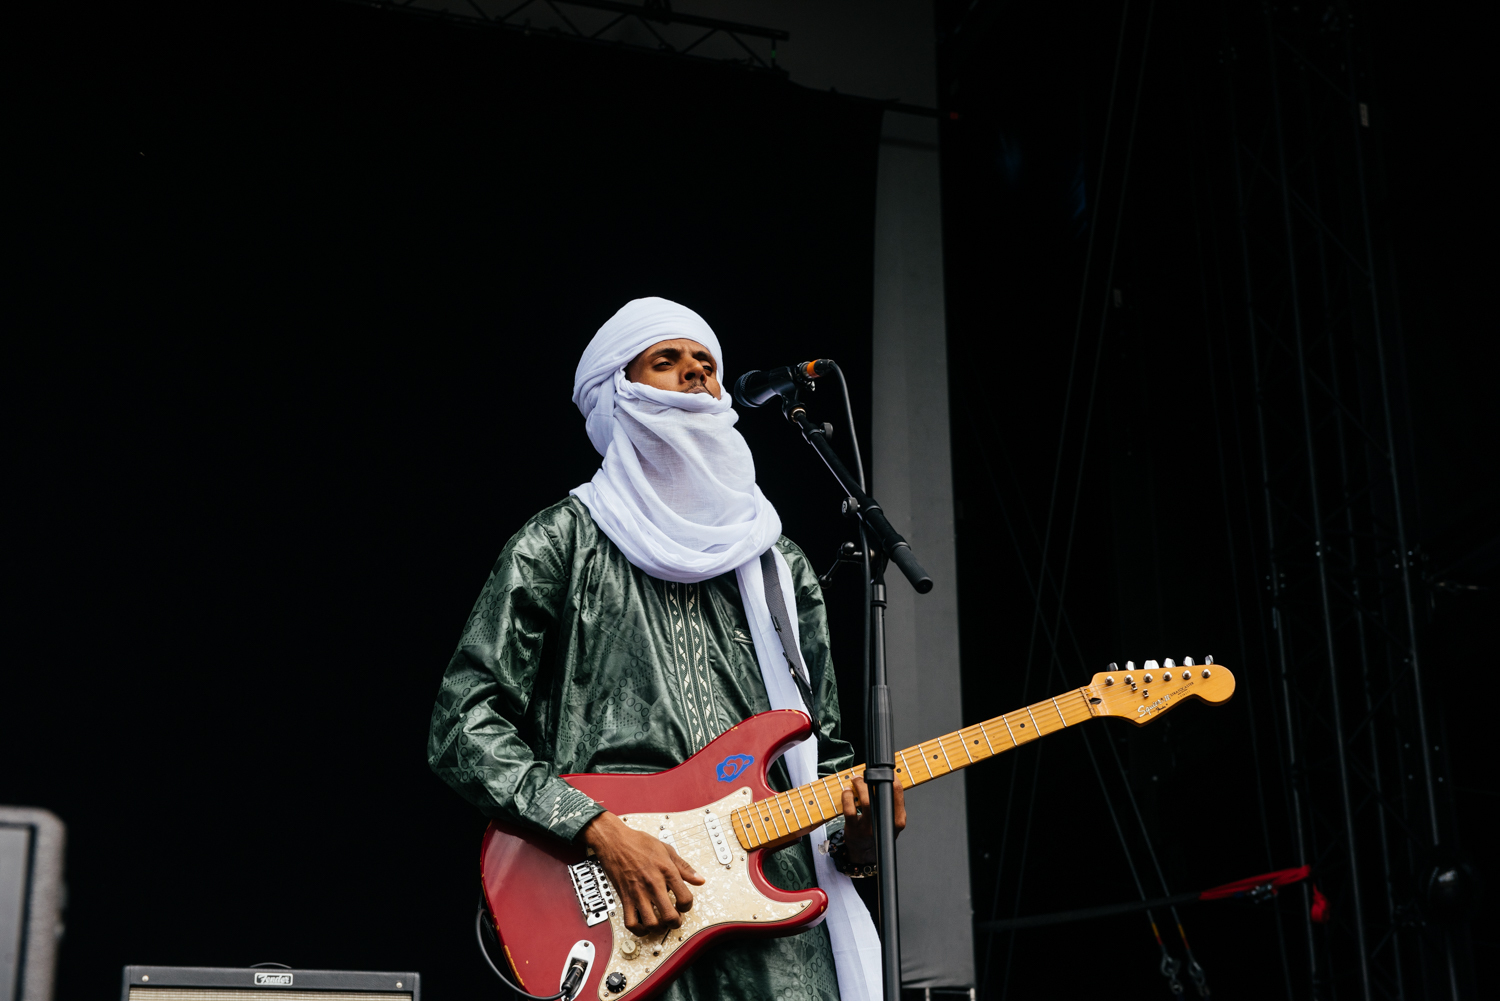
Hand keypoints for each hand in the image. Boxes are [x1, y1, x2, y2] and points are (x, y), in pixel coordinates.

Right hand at [580, 812, 705, 935]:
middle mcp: (653, 884)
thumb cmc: (639, 843)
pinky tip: (644, 925)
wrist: (614, 841)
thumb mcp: (667, 850)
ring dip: (659, 928)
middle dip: (676, 922)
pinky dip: (639, 930)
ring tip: (661, 923)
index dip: (688, 906)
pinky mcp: (625, 898)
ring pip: (651, 923)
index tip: (683, 905)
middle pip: (669, 916)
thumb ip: (684, 867)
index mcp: (666, 871)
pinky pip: (631, 923)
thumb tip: (699, 879)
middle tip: (675, 919)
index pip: (685, 898)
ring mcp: (638, 893)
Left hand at [840, 775, 905, 864]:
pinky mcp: (854, 830)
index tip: (884, 771)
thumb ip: (892, 803)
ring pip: (866, 801)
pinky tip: (847, 792)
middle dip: (872, 779)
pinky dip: (847, 797)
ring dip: (859, 786)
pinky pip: (850, 810)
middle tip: (866, 774)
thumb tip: (888, 777)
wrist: (865, 853)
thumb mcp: (891, 820)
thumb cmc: (878, 831)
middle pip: (881, 795)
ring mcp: (869, 828)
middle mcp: (885, 824)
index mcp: (897, 820)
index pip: (897, 793)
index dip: (890, 778)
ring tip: (856, 780)